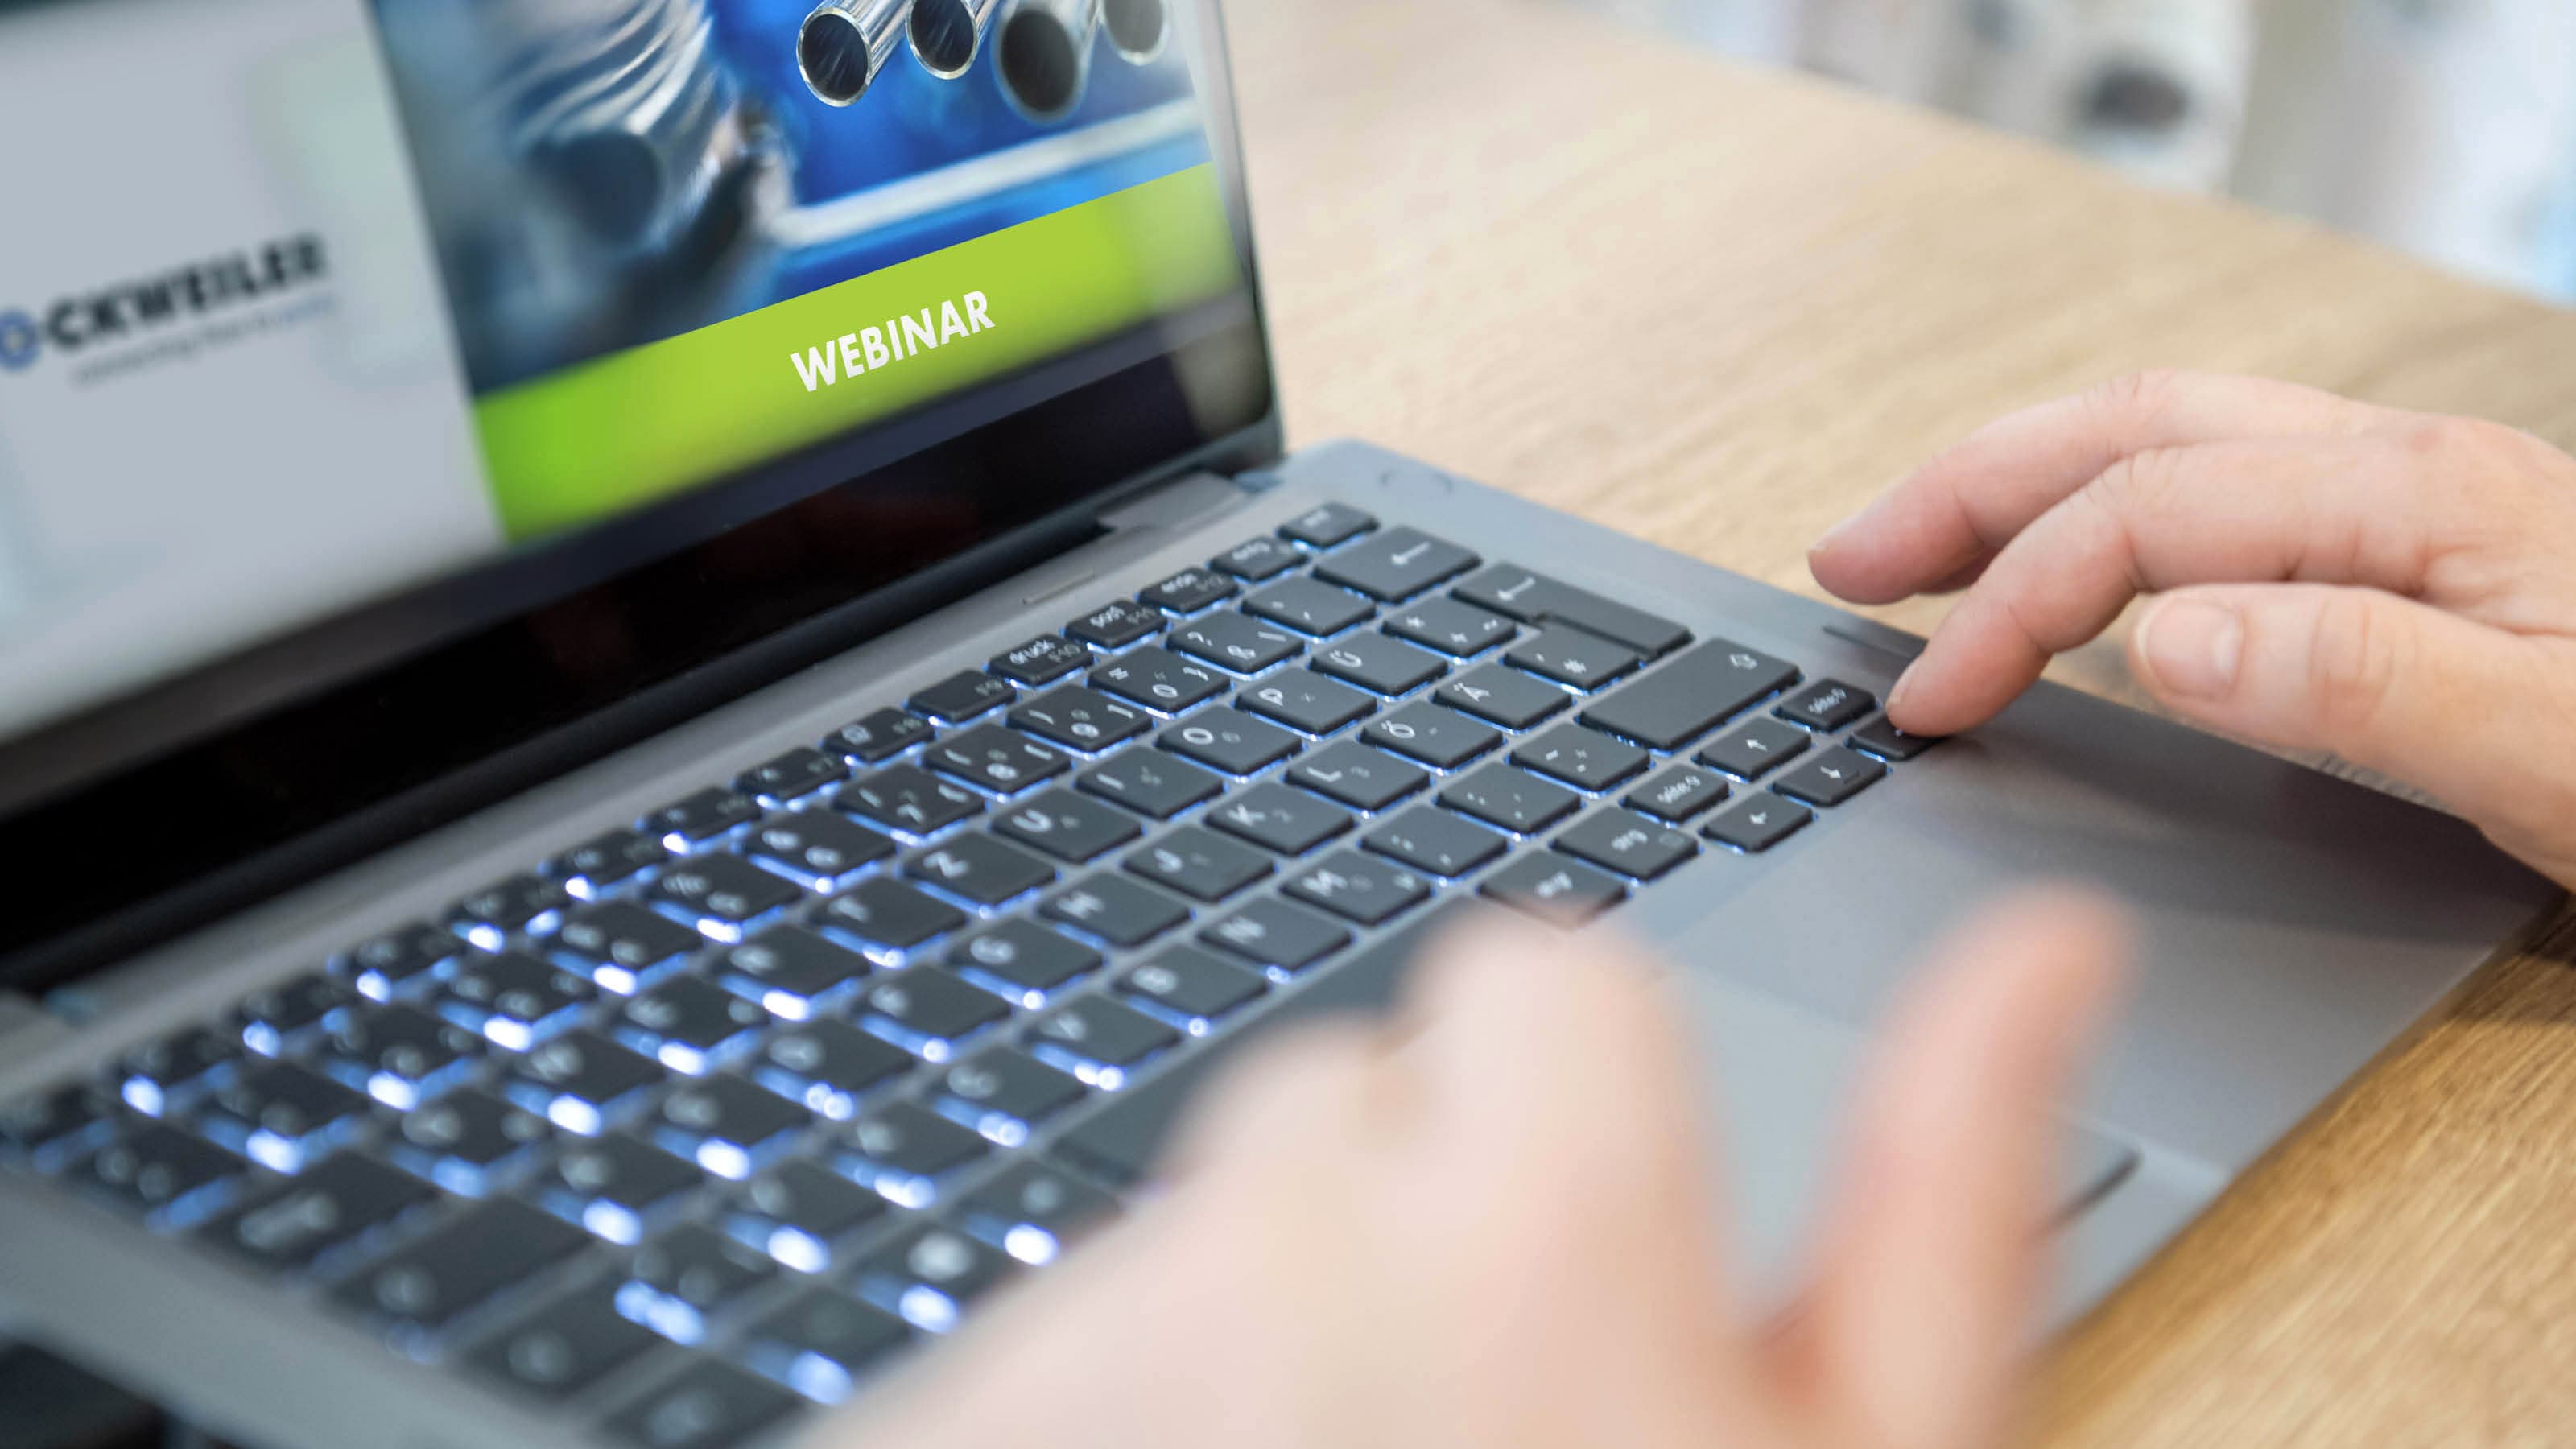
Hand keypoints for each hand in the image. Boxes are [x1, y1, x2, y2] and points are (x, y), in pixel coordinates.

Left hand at [826, 895, 2124, 1448]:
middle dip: (1406, 1216)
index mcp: (1541, 1238)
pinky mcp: (973, 1417)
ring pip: (1207, 1224)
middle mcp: (1290, 1253)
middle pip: (1346, 1100)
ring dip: (1261, 1323)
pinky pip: (1062, 1325)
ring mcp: (1105, 1343)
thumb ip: (1953, 1183)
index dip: (1578, 1105)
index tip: (1596, 1243)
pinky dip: (1121, 1404)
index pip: (1534, 977)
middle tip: (1482, 1427)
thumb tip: (2048, 947)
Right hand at [1808, 371, 2575, 886]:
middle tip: (1849, 562)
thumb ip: (2356, 682)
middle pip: (2133, 432)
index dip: (2011, 601)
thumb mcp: (2548, 757)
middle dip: (1969, 491)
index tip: (1927, 700)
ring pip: (2166, 442)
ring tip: (1915, 545)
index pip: (2150, 518)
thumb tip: (2159, 634)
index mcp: (2421, 502)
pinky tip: (2076, 573)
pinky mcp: (2411, 548)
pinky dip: (2101, 512)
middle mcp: (2404, 471)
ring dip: (2023, 483)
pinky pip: (2215, 487)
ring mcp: (2408, 500)